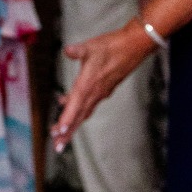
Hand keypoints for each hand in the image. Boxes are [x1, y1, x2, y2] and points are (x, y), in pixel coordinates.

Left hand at [53, 21, 151, 150]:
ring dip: (72, 124)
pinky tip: (67, 104)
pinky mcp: (104, 90)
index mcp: (89, 83)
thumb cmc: (112, 46)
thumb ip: (77, 51)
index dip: (67, 119)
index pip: (76, 104)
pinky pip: (88, 105)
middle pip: (79, 116)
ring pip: (84, 112)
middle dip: (68, 132)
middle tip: (58, 146)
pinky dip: (78, 110)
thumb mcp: (91, 46)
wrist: (134, 47)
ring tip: (60, 135)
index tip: (59, 133)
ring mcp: (100, 93)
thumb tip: (67, 51)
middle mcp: (95, 92)